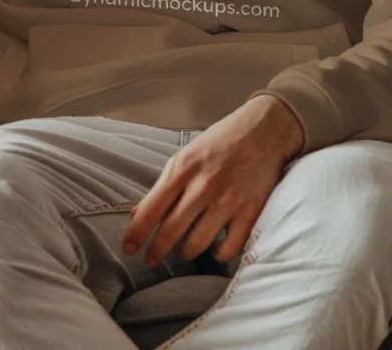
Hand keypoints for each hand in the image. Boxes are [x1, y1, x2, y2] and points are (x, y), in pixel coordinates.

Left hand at [122, 95, 303, 266]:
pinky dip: (218, 254)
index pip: (152, 208)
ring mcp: (228, 201)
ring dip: (185, 252)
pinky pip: (229, 248)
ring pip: (198, 243)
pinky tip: (214, 248)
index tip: (127, 248)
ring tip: (182, 251)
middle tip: (151, 260)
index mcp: (183, 168)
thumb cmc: (219, 142)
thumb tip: (137, 213)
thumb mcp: (185, 156)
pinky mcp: (250, 212)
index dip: (137, 233)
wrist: (263, 130)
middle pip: (172, 230)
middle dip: (157, 250)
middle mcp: (203, 186)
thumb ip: (164, 186)